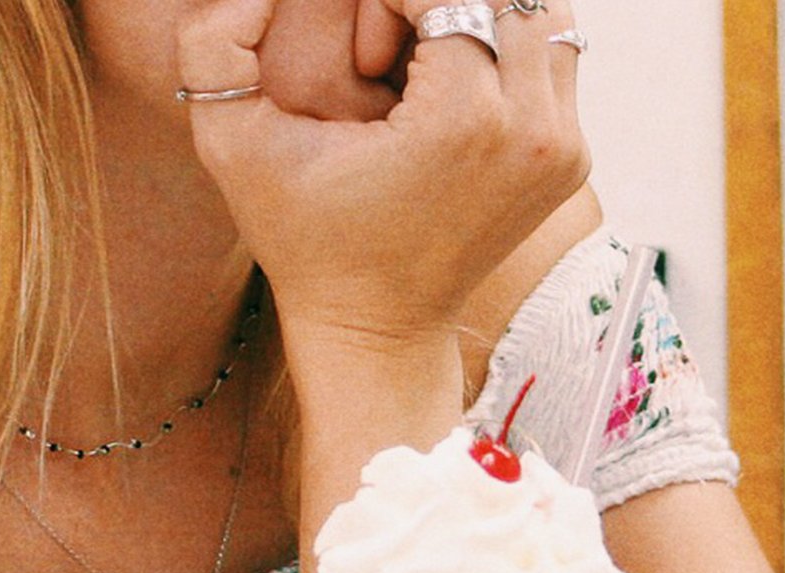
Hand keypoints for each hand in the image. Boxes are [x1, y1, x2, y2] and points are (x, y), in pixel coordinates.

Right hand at [178, 0, 590, 345]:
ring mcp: (564, 146)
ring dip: (482, 12)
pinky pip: (554, 57)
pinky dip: (505, 47)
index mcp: (465, 120)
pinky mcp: (574, 158)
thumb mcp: (231, 145)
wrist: (376, 329)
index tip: (364, 58)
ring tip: (426, 61)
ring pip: (547, 12)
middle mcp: (533, 130)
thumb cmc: (301, 240)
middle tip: (392, 52)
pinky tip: (451, 88)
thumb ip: (210, 45)